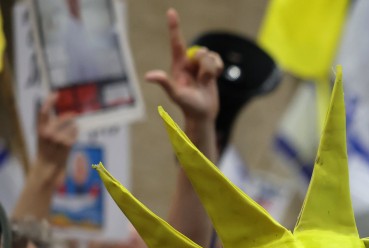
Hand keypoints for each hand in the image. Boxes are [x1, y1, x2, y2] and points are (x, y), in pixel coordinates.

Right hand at [34, 93, 77, 175]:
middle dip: (70, 116)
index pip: (43, 112)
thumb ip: (51, 127)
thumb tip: (67, 117)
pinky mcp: (66, 144)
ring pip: (71, 127)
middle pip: (62, 119)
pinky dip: (75, 136)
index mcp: (39, 129)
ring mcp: (56, 138)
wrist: (47, 170)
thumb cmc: (48, 154)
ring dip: (74, 130)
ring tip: (69, 137)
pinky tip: (70, 142)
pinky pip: (75, 135)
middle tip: (75, 114)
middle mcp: (46, 132)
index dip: (49, 101)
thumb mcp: (45, 139)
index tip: (55, 93)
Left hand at [145, 9, 222, 124]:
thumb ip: (165, 83)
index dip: (174, 27)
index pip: (176, 42)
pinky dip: (219, 68)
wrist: (203, 115)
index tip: (171, 11)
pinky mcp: (210, 70)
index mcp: (178, 65)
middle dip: (204, 65)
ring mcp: (200, 66)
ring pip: (211, 55)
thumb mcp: (176, 95)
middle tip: (201, 80)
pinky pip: (218, 60)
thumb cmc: (188, 106)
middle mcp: (188, 62)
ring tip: (206, 82)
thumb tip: (149, 76)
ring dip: (212, 70)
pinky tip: (214, 79)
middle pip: (200, 51)